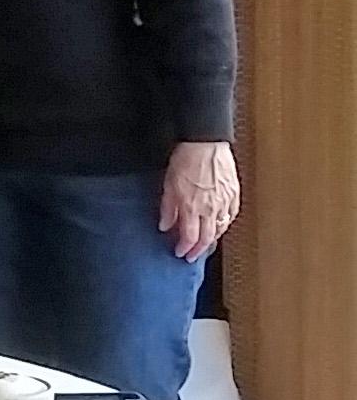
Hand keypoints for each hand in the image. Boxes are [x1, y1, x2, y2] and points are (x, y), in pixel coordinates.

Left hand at [160, 141, 239, 261]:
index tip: (179, 253)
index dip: (184, 248)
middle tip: (192, 256)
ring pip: (221, 228)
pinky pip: (232, 215)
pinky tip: (220, 225)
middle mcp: (211, 208)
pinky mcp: (234, 194)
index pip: (190, 237)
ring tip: (205, 244)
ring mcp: (225, 202)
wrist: (205, 143)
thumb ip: (168, 208)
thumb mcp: (168, 185)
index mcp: (192, 207)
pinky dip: (225, 224)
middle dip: (198, 250)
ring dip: (212, 239)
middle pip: (207, 238)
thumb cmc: (185, 160)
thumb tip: (166, 226)